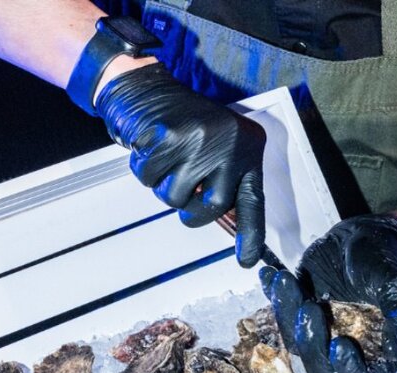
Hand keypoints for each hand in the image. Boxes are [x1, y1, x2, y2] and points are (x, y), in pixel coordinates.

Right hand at [96, 63, 265, 266]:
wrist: (146, 88)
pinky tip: (149, 147)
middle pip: (212, 206)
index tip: (247, 261)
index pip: (253, 200)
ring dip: (163, 186)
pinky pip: (150, 178)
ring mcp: (201, 139)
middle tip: (181, 186)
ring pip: (176, 197)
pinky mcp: (169, 136)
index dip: (250, 233)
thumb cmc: (183, 125)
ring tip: (166, 159)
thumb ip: (225, 181)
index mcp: (247, 147)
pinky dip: (143, 169)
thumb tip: (229, 222)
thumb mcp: (218, 147)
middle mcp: (230, 142)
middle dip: (191, 208)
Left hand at [261, 215, 396, 372]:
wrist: (361, 239)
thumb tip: (394, 349)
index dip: (350, 372)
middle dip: (310, 343)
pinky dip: (273, 296)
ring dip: (287, 314)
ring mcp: (318, 335)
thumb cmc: (386, 266)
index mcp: (377, 353)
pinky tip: (270, 275)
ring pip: (295, 343)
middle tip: (309, 308)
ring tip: (286, 281)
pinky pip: (279, 316)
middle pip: (322, 370)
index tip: (338, 344)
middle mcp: (345, 351)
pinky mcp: (297, 315)